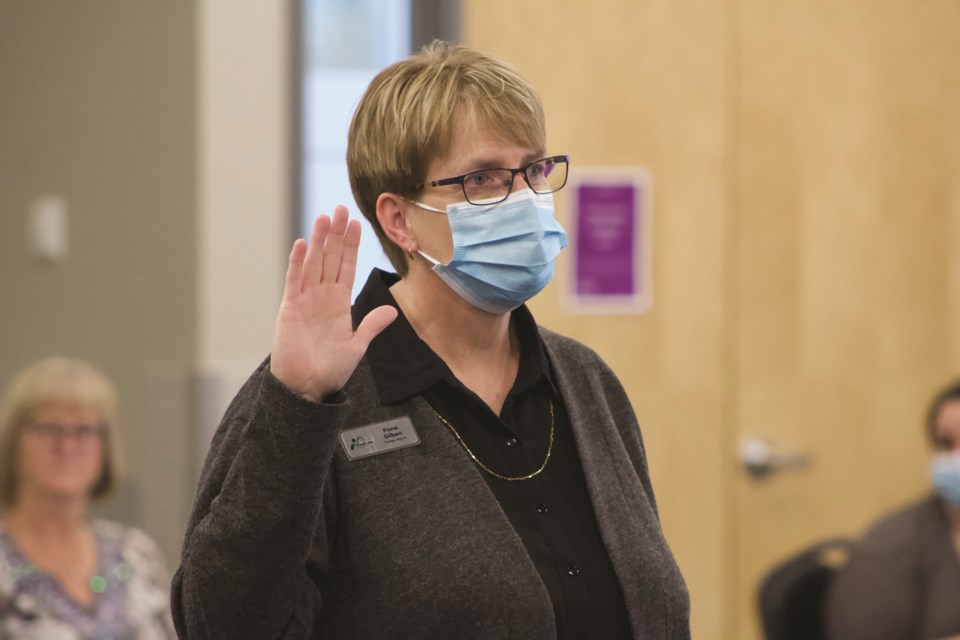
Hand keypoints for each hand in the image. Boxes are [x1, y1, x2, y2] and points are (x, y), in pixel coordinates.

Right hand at [270, 206, 397, 400]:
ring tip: (323, 218)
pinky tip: (301, 244)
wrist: (306, 388)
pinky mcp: (289, 309)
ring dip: (318, 241)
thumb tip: (392, 311)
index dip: (351, 246)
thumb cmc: (329, 370)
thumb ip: (371, 326)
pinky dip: (297, 263)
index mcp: (340, 303)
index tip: (356, 224)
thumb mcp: (356, 347)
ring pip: (313, 264)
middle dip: (336, 234)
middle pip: (330, 258)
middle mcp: (322, 297)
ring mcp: (305, 300)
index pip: (347, 267)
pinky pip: (294, 281)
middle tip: (340, 208)